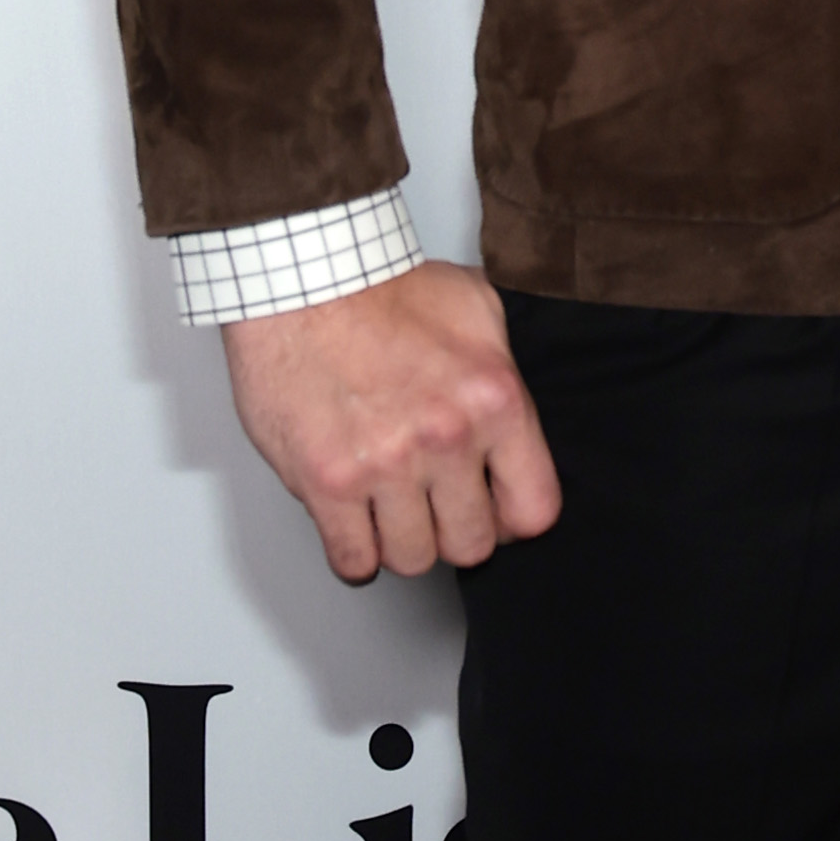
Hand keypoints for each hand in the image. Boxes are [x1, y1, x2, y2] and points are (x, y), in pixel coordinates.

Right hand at [219, 264, 561, 584]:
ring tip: (391, 507)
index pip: (533, 509)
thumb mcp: (476, 308)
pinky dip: (355, 552)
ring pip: (413, 559)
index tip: (494, 511)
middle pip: (471, 545)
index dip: (512, 518)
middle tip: (436, 508)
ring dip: (402, 540)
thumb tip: (515, 421)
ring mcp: (386, 464)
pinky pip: (354, 562)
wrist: (306, 278)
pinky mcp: (328, 484)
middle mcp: (446, 437)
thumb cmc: (382, 289)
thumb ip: (502, 370)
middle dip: (454, 530)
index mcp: (494, 398)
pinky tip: (356, 523)